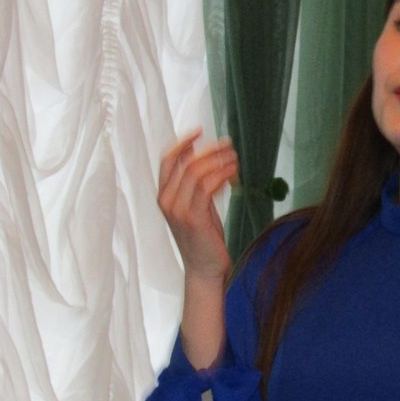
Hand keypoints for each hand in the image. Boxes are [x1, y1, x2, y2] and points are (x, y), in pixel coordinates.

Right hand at [157, 130, 237, 284]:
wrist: (204, 270)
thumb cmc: (203, 238)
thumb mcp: (197, 207)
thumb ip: (198, 187)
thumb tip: (211, 160)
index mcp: (164, 196)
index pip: (168, 159)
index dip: (183, 142)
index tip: (200, 130)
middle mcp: (166, 201)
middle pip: (186, 162)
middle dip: (210, 149)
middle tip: (229, 145)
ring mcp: (178, 210)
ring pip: (197, 171)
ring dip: (219, 160)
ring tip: (235, 159)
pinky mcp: (193, 219)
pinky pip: (207, 187)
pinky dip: (222, 175)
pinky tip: (233, 173)